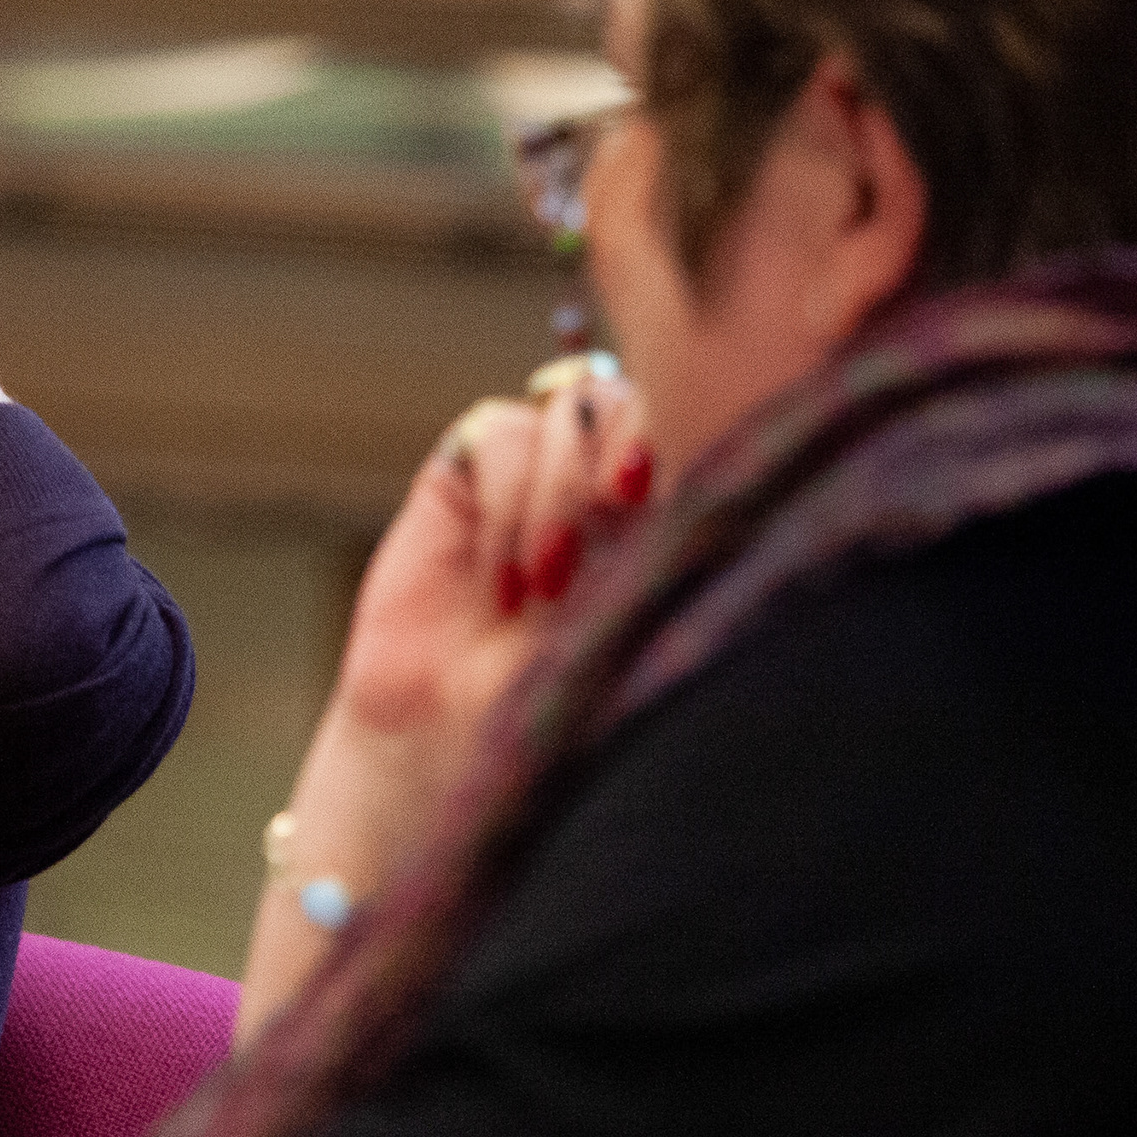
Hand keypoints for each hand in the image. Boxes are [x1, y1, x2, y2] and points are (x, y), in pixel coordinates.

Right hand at [335, 360, 651, 755]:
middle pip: (626, 397)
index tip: (642, 490)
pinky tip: (502, 582)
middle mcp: (597, 481)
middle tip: (611, 509)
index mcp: (658, 511)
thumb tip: (672, 472)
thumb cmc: (559, 700)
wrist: (454, 739)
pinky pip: (497, 434)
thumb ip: (656, 541)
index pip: (681, 427)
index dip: (664, 435)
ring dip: (559, 493)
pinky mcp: (465, 474)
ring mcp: (530, 471)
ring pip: (567, 408)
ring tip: (544, 586)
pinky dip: (505, 502)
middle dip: (619, 446)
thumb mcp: (630, 622)